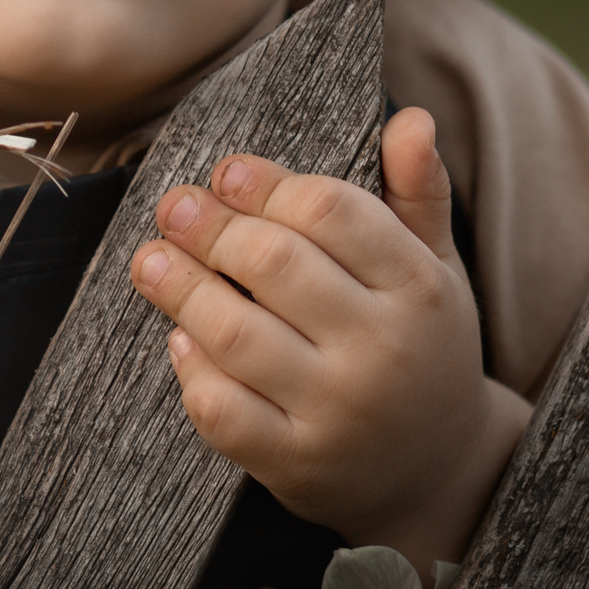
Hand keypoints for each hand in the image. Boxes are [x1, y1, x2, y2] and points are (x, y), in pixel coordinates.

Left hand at [128, 108, 528, 581]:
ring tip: (149, 260)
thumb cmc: (423, 346)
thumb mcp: (437, 269)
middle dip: (210, 228)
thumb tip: (411, 117)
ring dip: (180, 289)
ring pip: (237, 335)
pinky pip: (222, 410)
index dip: (267, 185)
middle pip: (274, 264)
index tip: (226, 171)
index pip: (331, 212)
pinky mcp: (296, 464)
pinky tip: (179, 338)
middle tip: (173, 207)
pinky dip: (191, 369)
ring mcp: (337, 412)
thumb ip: (418, 193)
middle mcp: (382, 350)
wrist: (438, 471)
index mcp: (420, 288)